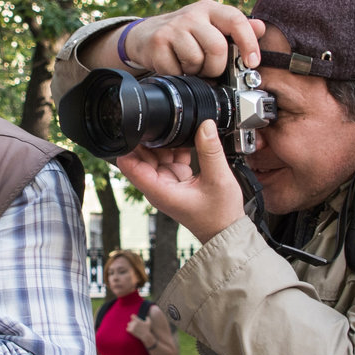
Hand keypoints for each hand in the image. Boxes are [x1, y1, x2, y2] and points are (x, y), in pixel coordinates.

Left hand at [115, 120, 245, 243]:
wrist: (226, 230)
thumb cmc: (218, 216)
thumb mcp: (218, 179)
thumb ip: (210, 151)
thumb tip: (204, 126)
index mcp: (159, 190)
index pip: (129, 166)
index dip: (128, 146)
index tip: (136, 129)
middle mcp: (158, 187)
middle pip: (141, 157)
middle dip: (150, 140)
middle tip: (164, 124)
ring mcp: (166, 183)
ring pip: (156, 155)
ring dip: (165, 143)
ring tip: (180, 134)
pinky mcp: (176, 180)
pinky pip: (170, 159)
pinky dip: (177, 149)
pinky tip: (189, 144)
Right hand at [121, 0, 264, 76]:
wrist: (146, 35)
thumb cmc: (185, 34)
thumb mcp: (212, 26)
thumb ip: (237, 29)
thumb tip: (261, 28)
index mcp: (210, 9)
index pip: (236, 21)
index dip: (248, 43)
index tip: (252, 62)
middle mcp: (192, 14)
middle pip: (217, 47)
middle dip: (216, 67)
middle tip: (209, 70)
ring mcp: (173, 27)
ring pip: (196, 60)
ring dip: (195, 71)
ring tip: (189, 65)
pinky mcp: (158, 42)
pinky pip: (176, 69)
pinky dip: (178, 74)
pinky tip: (175, 66)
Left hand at [126, 313, 152, 344]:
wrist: (145, 336)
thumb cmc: (147, 329)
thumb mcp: (149, 323)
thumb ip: (148, 319)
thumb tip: (146, 316)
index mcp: (137, 320)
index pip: (132, 316)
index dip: (133, 317)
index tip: (134, 318)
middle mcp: (134, 323)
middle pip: (130, 321)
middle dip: (132, 323)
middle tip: (134, 325)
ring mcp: (132, 327)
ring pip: (128, 324)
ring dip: (130, 326)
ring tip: (132, 327)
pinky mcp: (130, 331)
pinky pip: (127, 329)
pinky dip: (128, 329)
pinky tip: (130, 330)